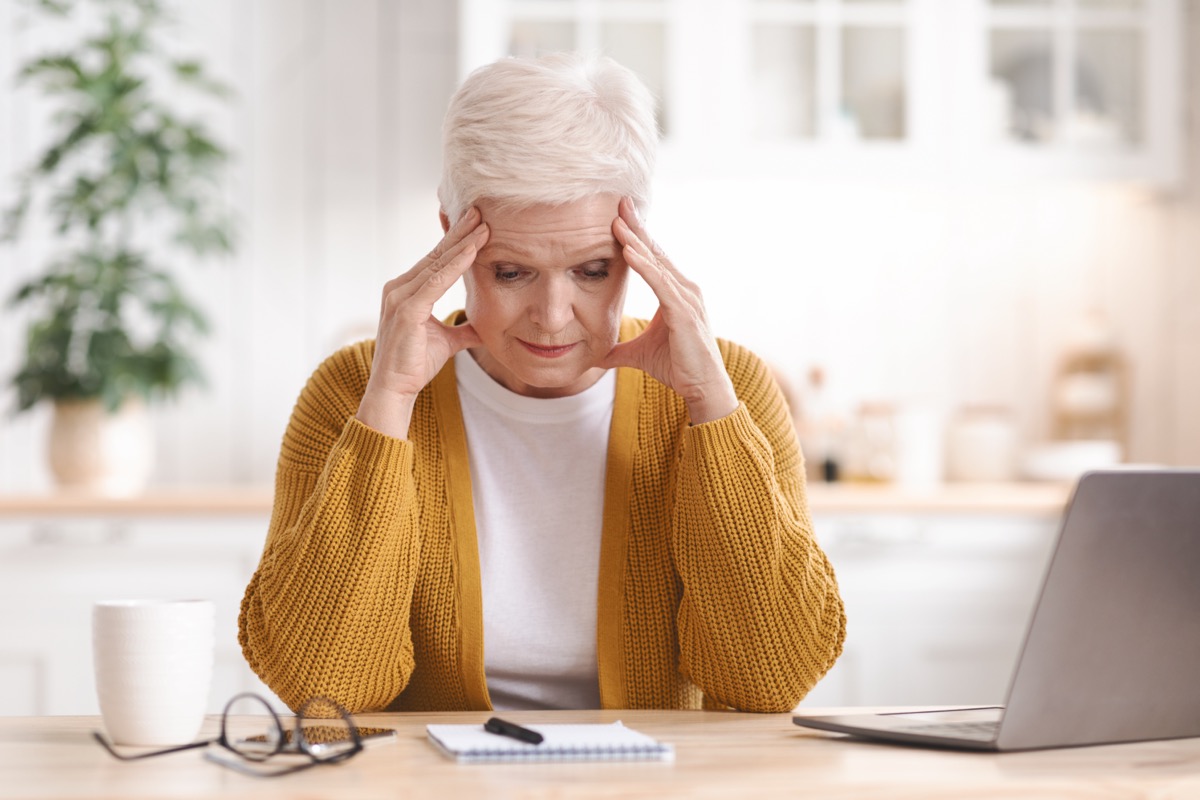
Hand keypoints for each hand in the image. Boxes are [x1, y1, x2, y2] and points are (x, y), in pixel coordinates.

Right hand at [356, 208, 488, 437]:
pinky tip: (473, 249)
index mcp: (406, 291)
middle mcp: (399, 288)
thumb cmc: (414, 365)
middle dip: (460, 232)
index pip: (436, 261)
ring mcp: (400, 296)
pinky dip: (456, 264)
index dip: (457, 242)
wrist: (395, 390)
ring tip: (483, 224)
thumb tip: (483, 329)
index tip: (477, 224)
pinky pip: (436, 281)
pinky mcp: (407, 309)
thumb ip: (463, 331)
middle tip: (481, 209)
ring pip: (437, 263)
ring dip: (462, 242)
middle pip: (436, 255)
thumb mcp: (446, 342)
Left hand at [603, 198, 737, 423]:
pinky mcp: (684, 312)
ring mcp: (687, 299)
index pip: (653, 258)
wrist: (702, 388)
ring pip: (657, 263)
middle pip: (656, 252)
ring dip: (636, 240)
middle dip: (637, 226)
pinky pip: (660, 283)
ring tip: (617, 221)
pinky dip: (644, 266)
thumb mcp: (639, 354)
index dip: (637, 236)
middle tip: (620, 202)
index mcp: (676, 293)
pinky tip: (628, 251)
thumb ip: (619, 351)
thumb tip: (597, 356)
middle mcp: (685, 290)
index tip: (619, 215)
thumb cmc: (678, 368)